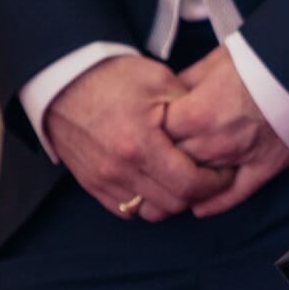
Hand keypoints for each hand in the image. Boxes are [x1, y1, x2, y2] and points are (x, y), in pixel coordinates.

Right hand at [45, 55, 233, 220]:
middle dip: (198, 193)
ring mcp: (101, 180)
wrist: (64, 78)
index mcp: (139, 144)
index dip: (215, 183)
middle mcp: (118, 169)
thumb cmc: (113, 77)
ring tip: (183, 178)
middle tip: (209, 175)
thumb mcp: (161, 82)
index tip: (224, 171)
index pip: (189, 185)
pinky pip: (126, 210)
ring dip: (172, 201)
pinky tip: (157, 182)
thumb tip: (213, 135)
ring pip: (150, 212)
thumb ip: (190, 112)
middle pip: (173, 204)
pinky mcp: (90, 183)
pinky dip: (146, 202)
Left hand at [163, 45, 288, 216]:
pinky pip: (235, 194)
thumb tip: (166, 94)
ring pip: (199, 183)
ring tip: (168, 187)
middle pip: (173, 163)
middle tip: (152, 160)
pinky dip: (215, 203)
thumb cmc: (260, 59)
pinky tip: (199, 207)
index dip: (148, 134)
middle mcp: (214, 142)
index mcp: (197, 114)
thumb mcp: (214, 61)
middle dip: (161, 161)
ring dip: (182, 185)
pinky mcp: (266, 166)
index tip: (144, 132)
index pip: (156, 136)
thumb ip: (185, 83)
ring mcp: (241, 158)